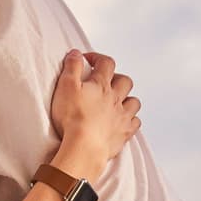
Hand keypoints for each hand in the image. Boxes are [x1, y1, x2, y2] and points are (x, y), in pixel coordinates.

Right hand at [48, 50, 139, 182]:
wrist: (84, 146)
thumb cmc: (73, 118)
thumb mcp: (65, 86)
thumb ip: (72, 67)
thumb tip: (76, 53)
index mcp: (101, 85)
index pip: (106, 63)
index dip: (98, 58)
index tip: (88, 60)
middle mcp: (115, 98)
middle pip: (125, 81)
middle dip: (116, 77)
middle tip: (106, 80)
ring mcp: (122, 116)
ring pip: (134, 101)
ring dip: (127, 98)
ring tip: (118, 100)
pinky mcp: (124, 133)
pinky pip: (135, 122)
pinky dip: (131, 119)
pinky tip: (123, 121)